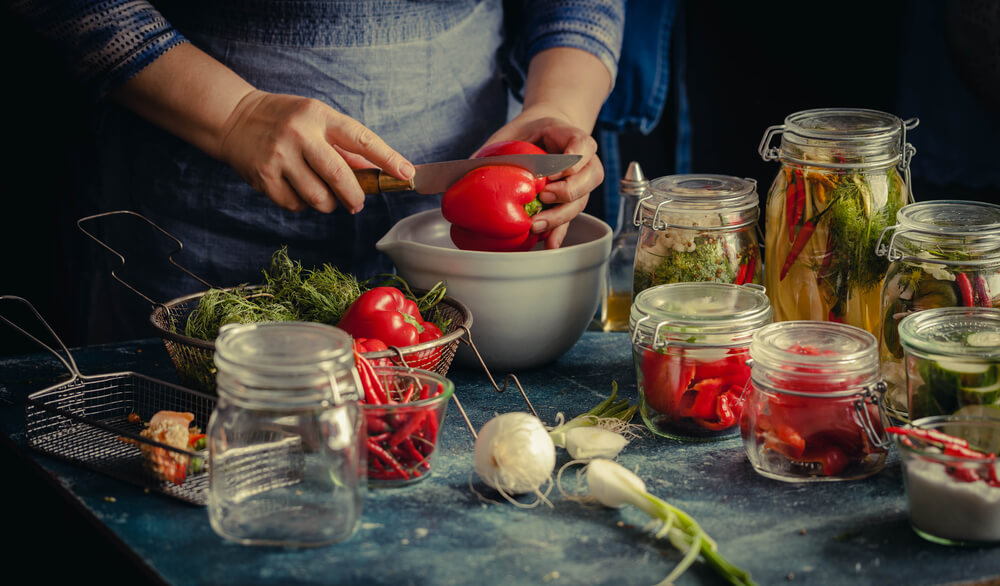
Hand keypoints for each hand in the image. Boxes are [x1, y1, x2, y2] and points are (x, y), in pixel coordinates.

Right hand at [219, 90, 413, 213]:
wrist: (233, 118)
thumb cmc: (284, 120)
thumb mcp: (315, 119)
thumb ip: (342, 145)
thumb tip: (374, 174)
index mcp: (319, 116)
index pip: (361, 139)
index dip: (387, 157)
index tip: (406, 172)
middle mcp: (300, 134)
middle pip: (340, 176)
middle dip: (355, 196)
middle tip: (357, 204)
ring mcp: (280, 156)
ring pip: (319, 197)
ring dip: (328, 203)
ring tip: (322, 193)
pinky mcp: (264, 177)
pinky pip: (296, 205)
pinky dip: (303, 205)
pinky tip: (297, 189)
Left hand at [481, 107, 602, 247]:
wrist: (543, 136)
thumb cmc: (528, 134)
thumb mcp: (514, 132)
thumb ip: (497, 147)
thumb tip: (468, 166)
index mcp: (573, 138)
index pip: (582, 146)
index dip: (570, 161)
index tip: (550, 172)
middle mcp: (585, 162)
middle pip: (589, 178)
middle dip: (567, 191)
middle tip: (544, 196)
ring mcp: (581, 184)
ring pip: (581, 202)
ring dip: (560, 216)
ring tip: (537, 225)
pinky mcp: (571, 203)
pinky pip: (571, 219)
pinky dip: (559, 232)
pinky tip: (548, 243)